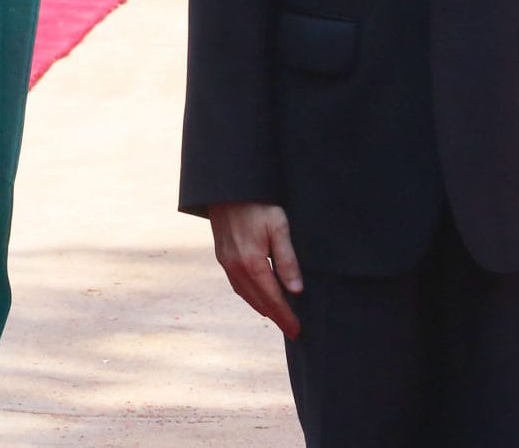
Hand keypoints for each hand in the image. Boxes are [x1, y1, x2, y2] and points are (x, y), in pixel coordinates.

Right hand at [207, 201, 302, 337]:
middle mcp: (236, 267)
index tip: (297, 332)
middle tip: (291, 330)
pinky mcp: (221, 255)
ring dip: (262, 308)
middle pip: (258, 302)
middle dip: (276, 317)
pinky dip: (249, 296)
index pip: (273, 299)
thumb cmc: (257, 204)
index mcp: (252, 264)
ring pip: (245, 295)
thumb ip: (287, 260)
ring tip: (277, 316)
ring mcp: (226, 262)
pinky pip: (237, 284)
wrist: (226, 187)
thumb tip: (296, 290)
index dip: (286, 317)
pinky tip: (257, 295)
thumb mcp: (279, 227)